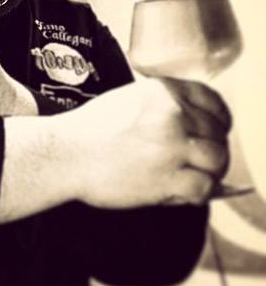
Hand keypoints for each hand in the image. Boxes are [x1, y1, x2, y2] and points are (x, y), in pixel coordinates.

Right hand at [60, 77, 230, 207]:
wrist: (66, 154)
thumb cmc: (89, 128)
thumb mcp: (127, 99)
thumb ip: (161, 104)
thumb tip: (191, 121)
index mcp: (162, 91)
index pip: (212, 100)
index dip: (219, 118)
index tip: (216, 130)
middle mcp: (172, 115)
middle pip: (217, 134)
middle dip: (212, 149)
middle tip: (199, 161)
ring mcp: (172, 147)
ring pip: (216, 161)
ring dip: (209, 172)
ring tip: (194, 177)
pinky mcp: (167, 178)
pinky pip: (203, 188)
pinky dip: (196, 193)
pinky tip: (180, 192)